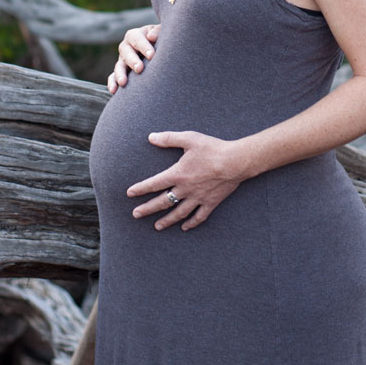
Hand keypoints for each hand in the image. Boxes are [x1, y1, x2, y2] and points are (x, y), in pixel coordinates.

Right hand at [107, 23, 160, 92]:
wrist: (157, 50)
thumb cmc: (160, 40)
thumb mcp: (160, 33)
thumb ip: (157, 32)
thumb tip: (151, 37)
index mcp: (135, 35)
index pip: (137, 39)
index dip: (144, 47)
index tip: (152, 56)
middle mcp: (126, 47)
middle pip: (127, 53)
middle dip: (133, 61)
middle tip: (140, 69)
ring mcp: (122, 60)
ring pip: (119, 66)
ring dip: (120, 74)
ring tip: (123, 83)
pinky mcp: (120, 72)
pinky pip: (113, 77)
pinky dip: (112, 83)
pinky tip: (114, 91)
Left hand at [127, 131, 242, 230]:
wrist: (235, 161)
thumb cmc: (212, 148)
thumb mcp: (189, 139)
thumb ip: (169, 138)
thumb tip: (151, 137)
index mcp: (178, 174)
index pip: (154, 183)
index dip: (141, 189)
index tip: (130, 194)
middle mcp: (185, 189)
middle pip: (162, 202)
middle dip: (147, 209)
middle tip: (136, 214)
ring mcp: (198, 198)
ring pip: (178, 213)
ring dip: (166, 220)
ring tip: (156, 226)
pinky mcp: (210, 203)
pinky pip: (199, 217)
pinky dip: (191, 223)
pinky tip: (185, 227)